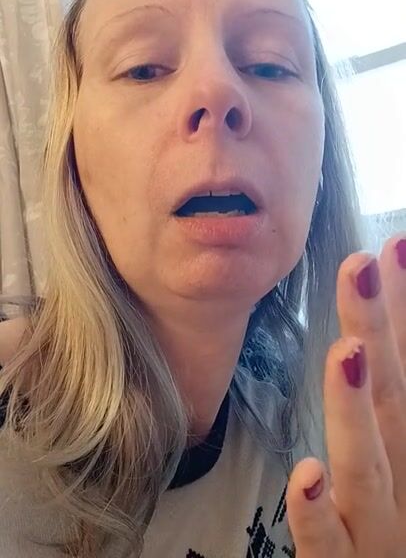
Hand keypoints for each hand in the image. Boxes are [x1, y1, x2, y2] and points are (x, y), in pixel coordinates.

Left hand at [285, 233, 405, 556]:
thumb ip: (389, 408)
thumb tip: (371, 343)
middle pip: (395, 401)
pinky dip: (318, 515)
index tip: (393, 246)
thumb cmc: (392, 534)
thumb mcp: (396, 464)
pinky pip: (330, 549)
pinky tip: (305, 474)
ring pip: (367, 469)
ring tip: (348, 351)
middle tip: (364, 264)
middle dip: (380, 330)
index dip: (398, 311)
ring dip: (357, 408)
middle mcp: (404, 483)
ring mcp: (379, 533)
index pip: (404, 371)